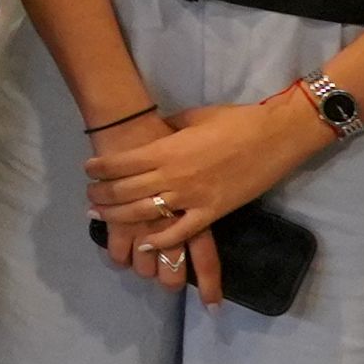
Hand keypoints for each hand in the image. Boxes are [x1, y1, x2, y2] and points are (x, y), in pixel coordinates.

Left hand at [89, 90, 324, 300]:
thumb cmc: (235, 121)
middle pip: (124, 190)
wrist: (275, 136)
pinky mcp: (213, 212)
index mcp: (164, 150)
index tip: (88, 170)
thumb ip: (168, 129)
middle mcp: (172, 176)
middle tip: (89, 197)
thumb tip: (155, 134)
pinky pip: (181, 232)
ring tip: (100, 216)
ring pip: (144, 212)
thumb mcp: (192, 117)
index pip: (118, 163)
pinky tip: (143, 245)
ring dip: (117, 216)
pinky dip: (160, 241)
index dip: (98, 168)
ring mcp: (192, 197)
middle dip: (100, 195)